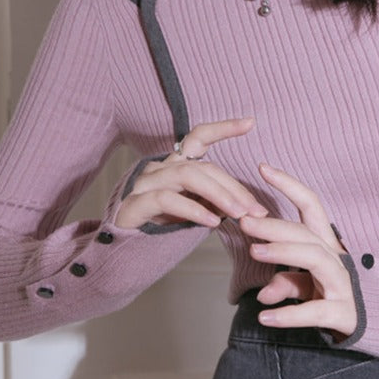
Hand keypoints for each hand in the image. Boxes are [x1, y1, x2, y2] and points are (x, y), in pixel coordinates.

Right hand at [115, 118, 268, 229]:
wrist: (123, 255)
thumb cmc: (159, 231)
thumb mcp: (193, 214)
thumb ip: (213, 203)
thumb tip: (243, 204)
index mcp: (174, 167)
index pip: (198, 138)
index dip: (223, 128)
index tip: (249, 123)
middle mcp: (159, 169)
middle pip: (202, 166)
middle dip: (233, 187)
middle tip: (255, 209)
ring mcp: (144, 184)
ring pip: (187, 176)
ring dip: (218, 194)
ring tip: (238, 214)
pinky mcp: (134, 203)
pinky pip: (167, 199)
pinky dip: (193, 210)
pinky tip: (212, 223)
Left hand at [239, 162, 356, 337]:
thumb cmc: (338, 298)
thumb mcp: (310, 286)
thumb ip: (287, 283)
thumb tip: (263, 294)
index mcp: (327, 245)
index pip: (310, 206)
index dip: (288, 185)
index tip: (262, 167)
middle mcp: (336, 259)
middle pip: (306, 233)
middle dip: (275, 225)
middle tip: (244, 222)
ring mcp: (343, 284)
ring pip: (315, 259)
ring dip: (283, 252)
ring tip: (253, 251)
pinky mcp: (344, 313)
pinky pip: (316, 311)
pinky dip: (290, 315)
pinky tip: (265, 317)